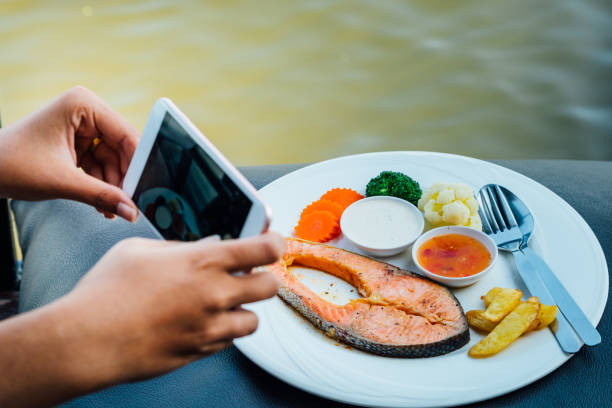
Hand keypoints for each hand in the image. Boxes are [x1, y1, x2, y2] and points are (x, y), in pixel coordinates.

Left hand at [0, 86, 138, 220]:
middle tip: (132, 204)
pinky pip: (100, 165)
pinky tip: (102, 205)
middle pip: (121, 148)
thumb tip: (133, 212)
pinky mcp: (77, 143)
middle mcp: (86, 111)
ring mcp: (82, 127)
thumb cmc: (12, 165)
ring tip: (113, 210)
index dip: (138, 162)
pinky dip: (102, 185)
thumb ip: (101, 196)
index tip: (148, 188)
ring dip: (113, 186)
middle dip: (124, 178)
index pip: (125, 133)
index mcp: (83, 104)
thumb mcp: (62, 181)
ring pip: (112, 160)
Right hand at [61, 232, 282, 386]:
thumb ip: (180, 246)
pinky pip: (227, 341)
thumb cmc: (106, 290)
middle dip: (262, 279)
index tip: (270, 242)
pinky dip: (222, 330)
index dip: (274, 242)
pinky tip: (200, 322)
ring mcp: (209, 327)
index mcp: (202, 261)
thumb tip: (208, 246)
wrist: (87, 341)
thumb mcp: (139, 251)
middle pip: (269, 287)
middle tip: (245, 275)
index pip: (264, 249)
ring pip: (253, 320)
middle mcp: (214, 294)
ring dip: (242, 310)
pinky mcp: (199, 351)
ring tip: (220, 303)